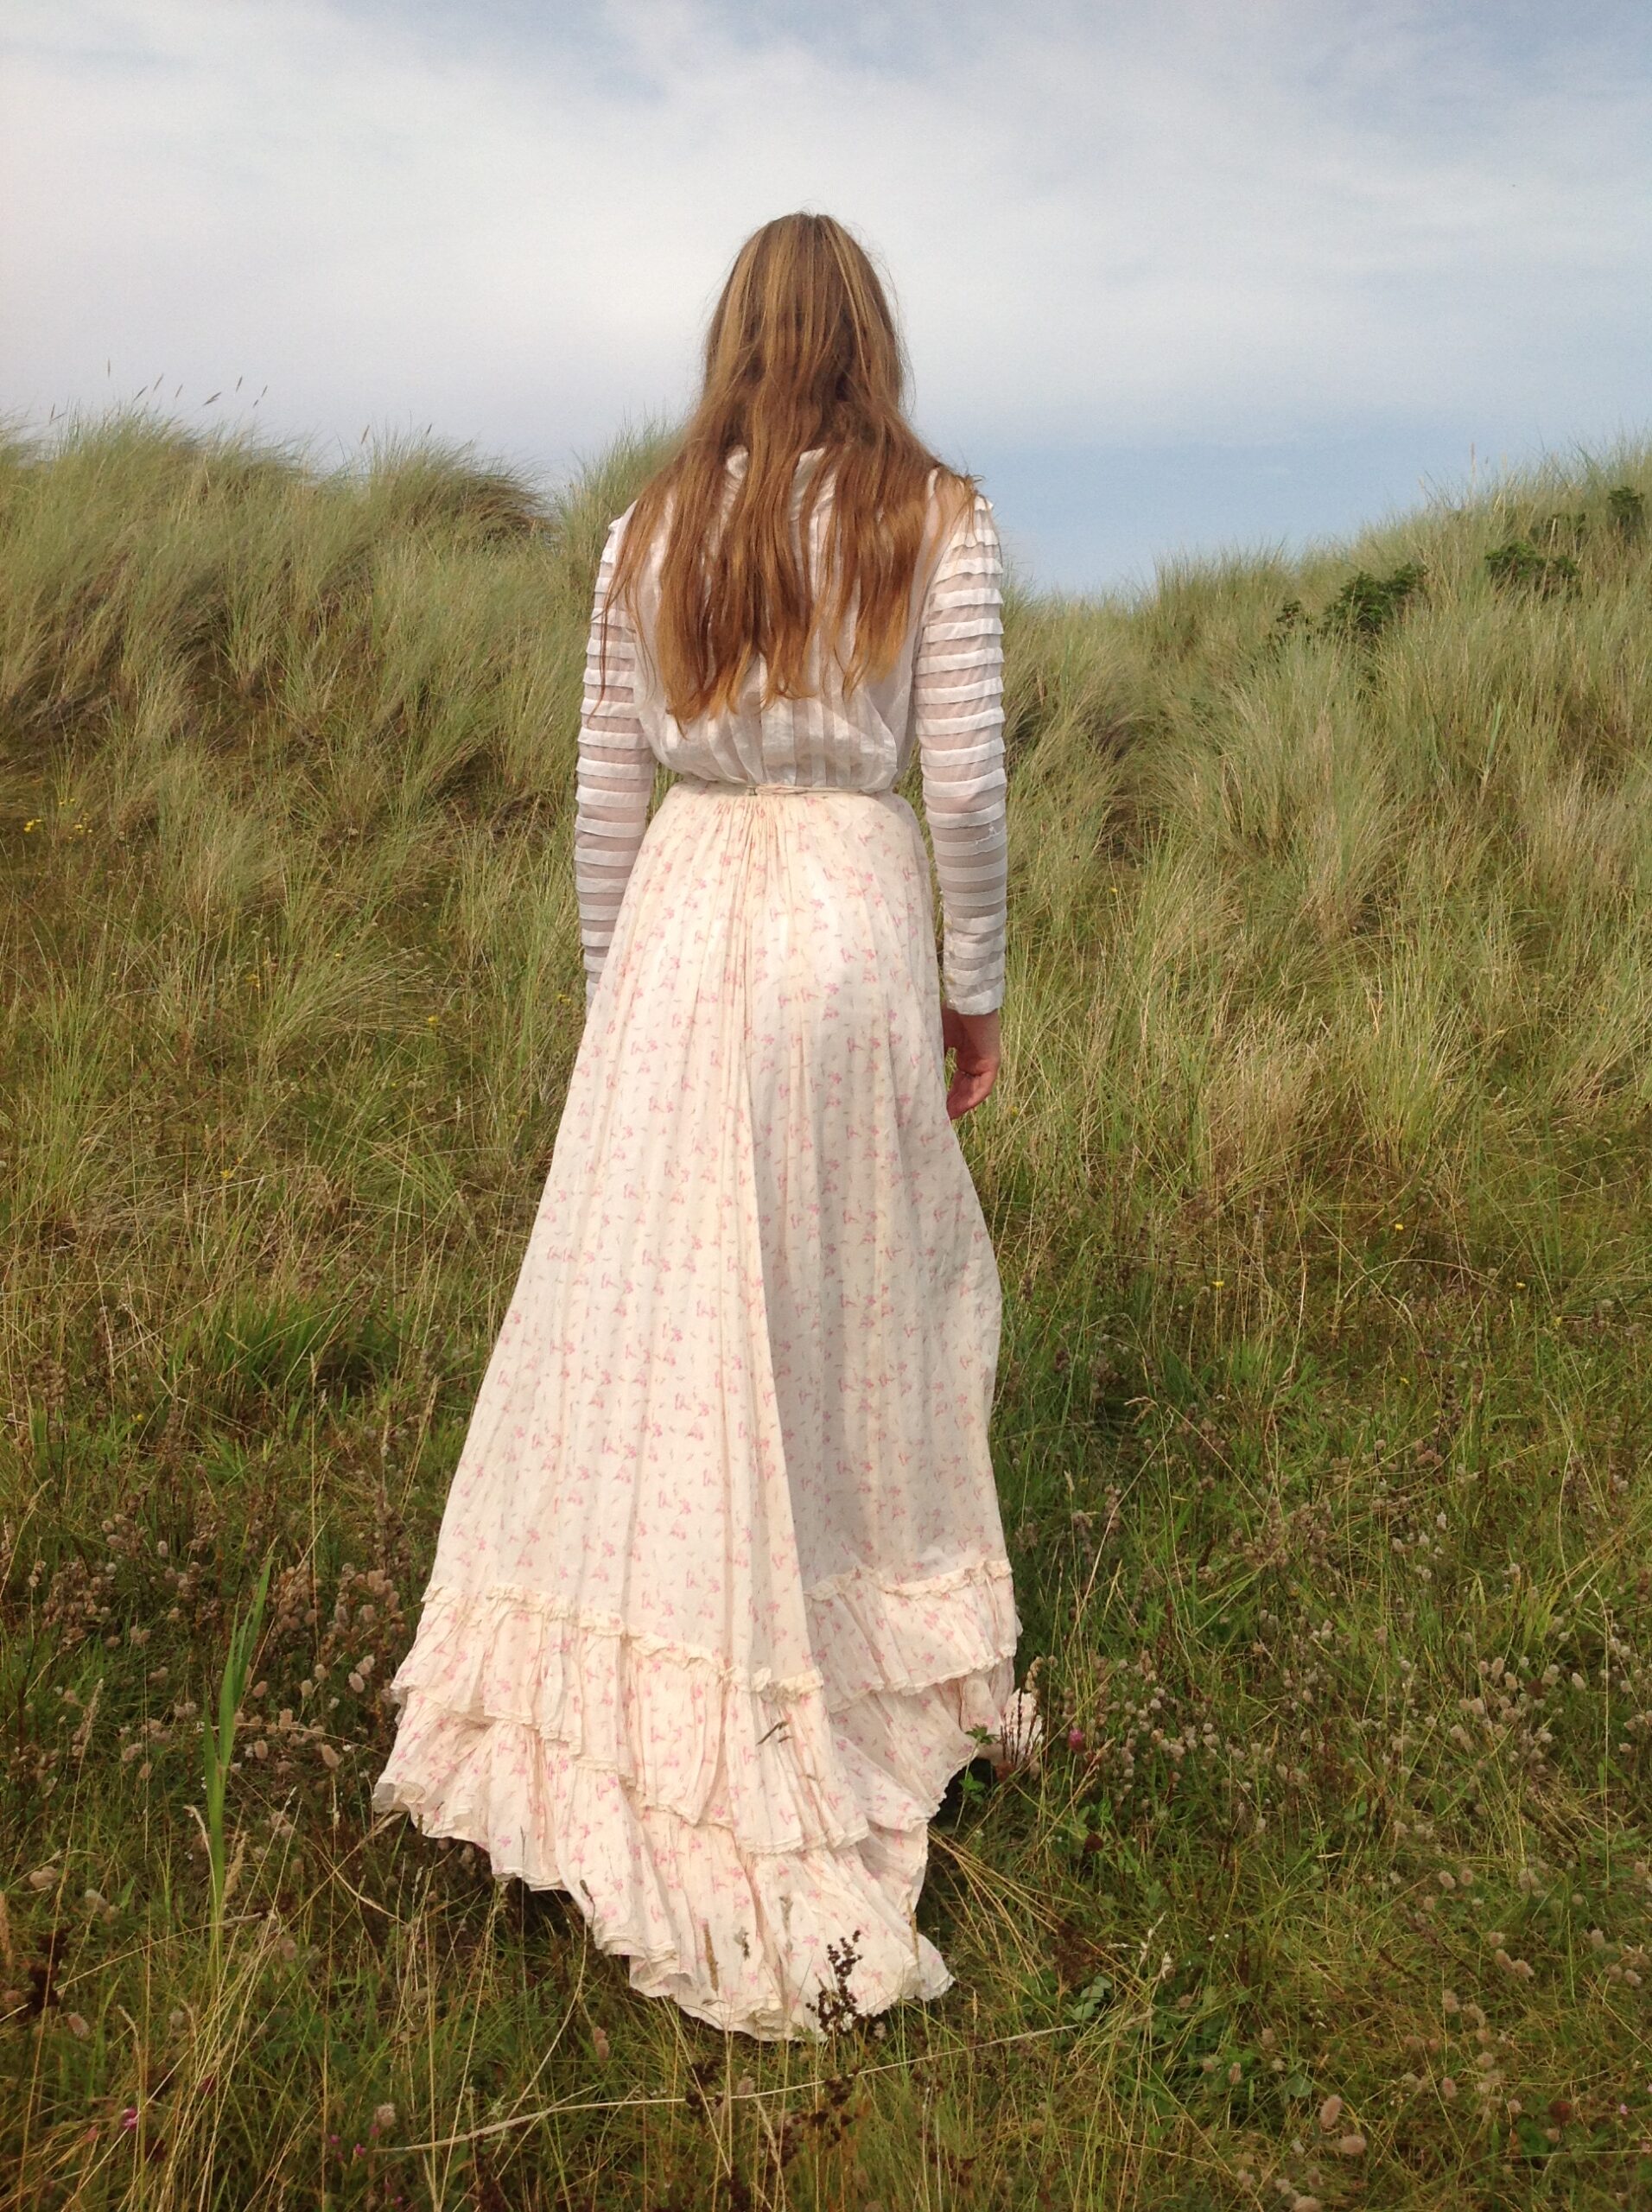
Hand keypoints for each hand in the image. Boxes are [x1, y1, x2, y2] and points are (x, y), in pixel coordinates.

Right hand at [941, 1004, 1000, 1120]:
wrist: (966, 1003)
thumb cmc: (950, 1016)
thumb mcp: (936, 1040)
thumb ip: (932, 1058)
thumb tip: (916, 1077)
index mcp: (964, 1053)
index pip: (956, 1080)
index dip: (945, 1094)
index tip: (934, 1106)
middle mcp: (975, 1059)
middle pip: (964, 1088)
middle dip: (952, 1104)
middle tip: (939, 1117)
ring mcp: (984, 1061)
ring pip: (973, 1090)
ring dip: (961, 1105)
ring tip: (947, 1117)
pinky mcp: (992, 1062)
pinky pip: (984, 1086)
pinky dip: (972, 1098)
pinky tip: (961, 1109)